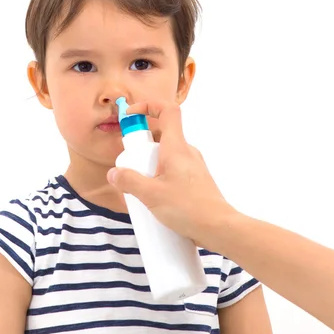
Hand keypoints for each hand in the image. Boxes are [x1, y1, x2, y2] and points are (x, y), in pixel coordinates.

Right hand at [107, 101, 231, 243]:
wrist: (219, 228)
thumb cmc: (188, 208)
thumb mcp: (151, 195)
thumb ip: (129, 182)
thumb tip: (114, 173)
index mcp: (176, 147)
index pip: (167, 110)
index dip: (148, 106)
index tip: (130, 116)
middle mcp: (187, 152)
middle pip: (162, 136)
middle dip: (142, 147)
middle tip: (130, 166)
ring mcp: (193, 166)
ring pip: (167, 155)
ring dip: (150, 165)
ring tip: (141, 188)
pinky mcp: (195, 181)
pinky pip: (174, 171)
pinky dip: (160, 177)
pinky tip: (155, 199)